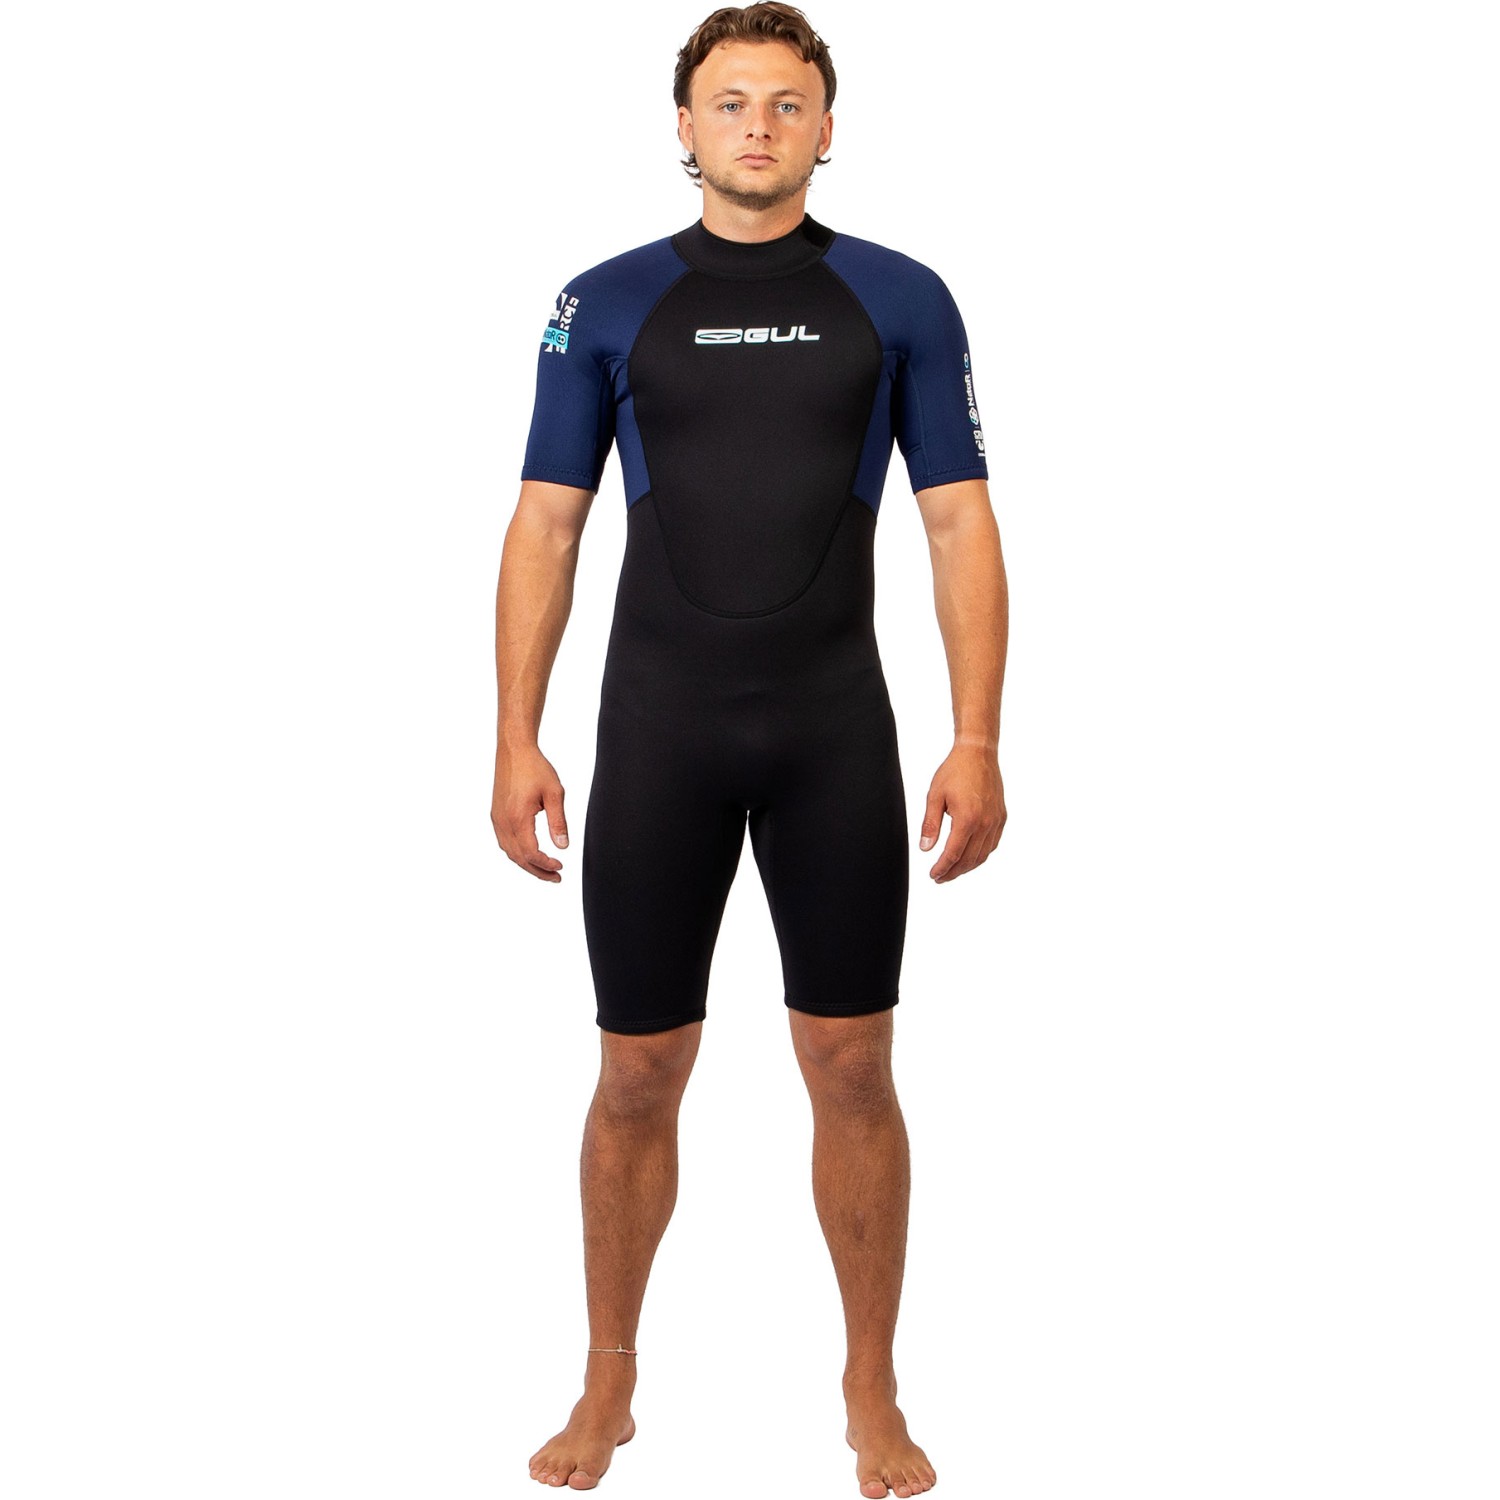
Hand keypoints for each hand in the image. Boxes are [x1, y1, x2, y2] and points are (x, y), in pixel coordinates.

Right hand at [491, 743, 569, 881]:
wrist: (514, 751)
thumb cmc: (535, 768)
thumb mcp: (554, 793)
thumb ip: (558, 821)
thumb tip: (563, 846)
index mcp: (518, 818)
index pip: (530, 853)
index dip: (546, 864)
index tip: (560, 866)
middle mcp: (503, 822)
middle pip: (518, 858)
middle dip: (537, 871)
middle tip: (555, 877)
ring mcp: (497, 819)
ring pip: (509, 852)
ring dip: (526, 864)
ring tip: (545, 870)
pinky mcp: (496, 815)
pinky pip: (504, 842)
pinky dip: (517, 853)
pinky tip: (529, 854)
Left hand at [919, 744, 1005, 883]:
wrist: (978, 753)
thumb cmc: (955, 771)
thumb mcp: (935, 796)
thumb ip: (930, 824)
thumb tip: (925, 848)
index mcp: (967, 819)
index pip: (954, 854)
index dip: (942, 868)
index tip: (933, 875)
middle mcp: (985, 823)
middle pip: (969, 859)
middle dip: (953, 872)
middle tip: (940, 878)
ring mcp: (996, 821)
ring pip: (983, 855)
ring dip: (967, 867)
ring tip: (952, 871)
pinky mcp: (1002, 817)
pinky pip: (992, 844)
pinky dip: (980, 855)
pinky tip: (969, 856)